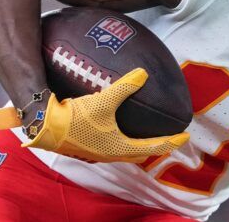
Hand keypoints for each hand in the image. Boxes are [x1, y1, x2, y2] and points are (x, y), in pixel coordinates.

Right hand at [0, 68, 188, 162]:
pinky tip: (114, 122)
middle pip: (139, 153)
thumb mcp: (103, 101)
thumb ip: (125, 87)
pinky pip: (111, 144)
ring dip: (136, 143)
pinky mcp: (86, 145)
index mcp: (120, 148)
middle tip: (167, 137)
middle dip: (155, 146)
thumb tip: (143, 73)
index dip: (170, 142)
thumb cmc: (75, 118)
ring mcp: (97, 152)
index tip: (184, 137)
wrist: (44, 125)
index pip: (154, 147)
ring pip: (124, 150)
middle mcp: (110, 154)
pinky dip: (120, 136)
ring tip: (143, 130)